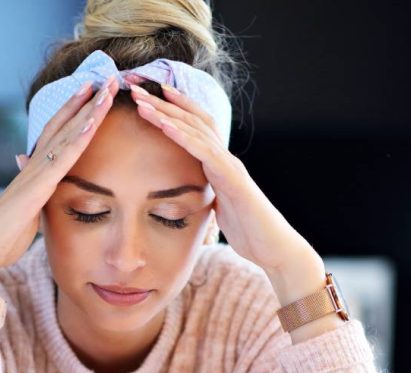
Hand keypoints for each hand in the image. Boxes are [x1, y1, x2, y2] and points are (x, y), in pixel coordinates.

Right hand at [0, 76, 120, 286]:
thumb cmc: (4, 237)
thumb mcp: (28, 212)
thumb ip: (37, 196)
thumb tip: (39, 187)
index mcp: (32, 171)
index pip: (56, 133)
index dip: (74, 111)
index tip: (92, 92)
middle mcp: (33, 165)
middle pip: (63, 124)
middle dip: (86, 101)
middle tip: (107, 78)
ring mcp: (35, 173)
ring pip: (66, 134)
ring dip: (89, 110)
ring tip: (108, 89)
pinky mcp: (39, 186)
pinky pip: (64, 157)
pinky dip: (80, 137)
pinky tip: (94, 122)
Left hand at [127, 83, 322, 280]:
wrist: (273, 248)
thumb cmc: (248, 232)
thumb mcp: (218, 208)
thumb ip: (206, 194)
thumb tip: (189, 196)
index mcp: (220, 164)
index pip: (195, 127)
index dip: (174, 108)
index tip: (149, 95)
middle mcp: (226, 158)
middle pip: (193, 120)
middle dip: (164, 102)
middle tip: (137, 86)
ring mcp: (231, 165)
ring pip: (197, 130)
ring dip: (167, 113)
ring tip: (143, 102)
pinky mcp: (233, 178)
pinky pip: (205, 152)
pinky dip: (184, 136)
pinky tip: (165, 125)